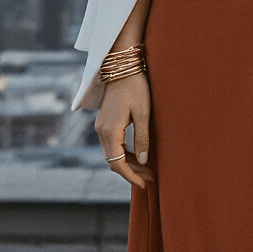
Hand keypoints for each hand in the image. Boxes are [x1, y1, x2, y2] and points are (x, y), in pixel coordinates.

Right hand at [94, 72, 154, 189]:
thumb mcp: (144, 114)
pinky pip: (112, 145)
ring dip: (128, 163)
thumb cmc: (135, 87)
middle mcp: (101, 131)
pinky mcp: (104, 122)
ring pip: (112, 154)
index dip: (131, 176)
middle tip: (151, 177)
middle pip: (113, 161)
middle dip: (132, 172)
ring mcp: (101, 127)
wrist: (121, 67)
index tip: (145, 184)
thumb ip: (142, 139)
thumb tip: (144, 161)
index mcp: (110, 131)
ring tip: (148, 169)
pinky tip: (139, 155)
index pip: (118, 164)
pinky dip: (124, 153)